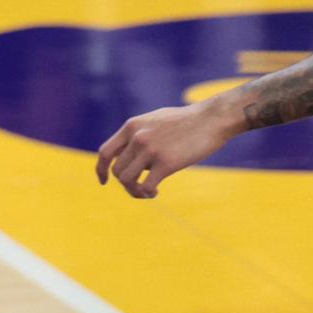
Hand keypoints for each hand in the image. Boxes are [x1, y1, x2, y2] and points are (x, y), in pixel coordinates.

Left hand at [95, 102, 237, 197]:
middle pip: (117, 170)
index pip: (105, 152)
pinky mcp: (166, 162)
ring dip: (135, 191)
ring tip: (147, 192)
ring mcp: (150, 149)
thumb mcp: (155, 120)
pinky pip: (146, 186)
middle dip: (125, 183)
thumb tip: (129, 152)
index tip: (104, 181)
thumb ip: (139, 134)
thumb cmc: (186, 121)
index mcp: (131, 126)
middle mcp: (137, 137)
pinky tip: (156, 192)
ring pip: (127, 180)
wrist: (211, 118)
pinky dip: (147, 193)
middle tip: (140, 187)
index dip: (101, 169)